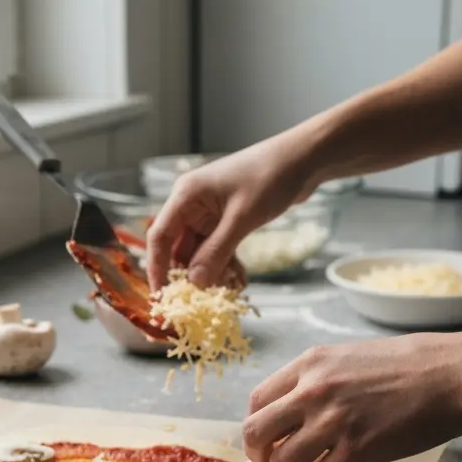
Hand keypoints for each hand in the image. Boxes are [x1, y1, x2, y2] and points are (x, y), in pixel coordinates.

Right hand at [146, 132, 314, 289]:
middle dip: (187, 275)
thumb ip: (216, 251)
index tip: (161, 297)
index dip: (157, 268)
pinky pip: (218, 249)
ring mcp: (210, 213)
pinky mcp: (227, 220)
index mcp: (186, 195)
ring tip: (226, 292)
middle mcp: (192, 205)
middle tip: (197, 303)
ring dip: (210, 273)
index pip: (159, 236)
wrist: (304, 159)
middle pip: (178, 248)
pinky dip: (225, 265)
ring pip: (199, 252)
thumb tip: (195, 283)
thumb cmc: (270, 177)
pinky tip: (239, 281)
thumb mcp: (242, 217)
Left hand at [243, 335, 461, 461]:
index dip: (258, 425)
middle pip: (257, 433)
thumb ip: (316, 379)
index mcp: (309, 364)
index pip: (257, 401)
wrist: (454, 374)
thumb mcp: (350, 356)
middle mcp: (313, 392)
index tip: (268, 437)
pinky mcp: (357, 451)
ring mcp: (333, 422)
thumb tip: (292, 409)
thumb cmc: (410, 363)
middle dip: (260, 454)